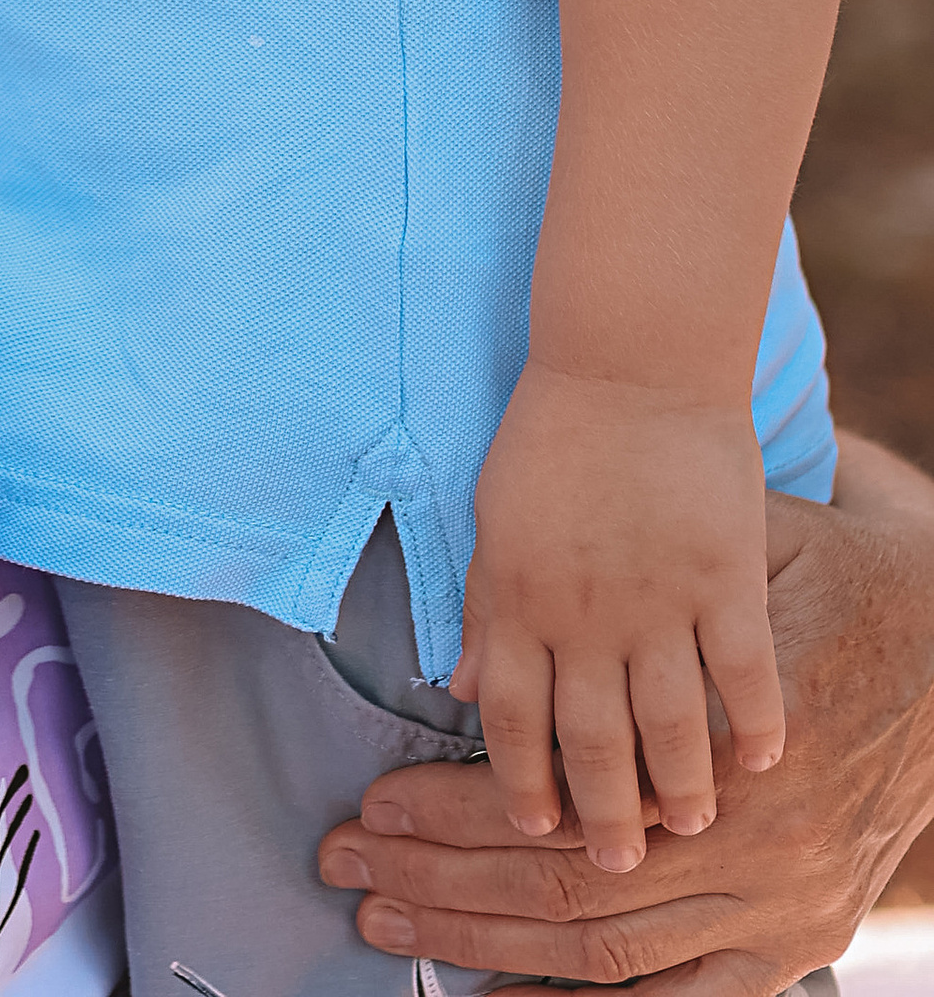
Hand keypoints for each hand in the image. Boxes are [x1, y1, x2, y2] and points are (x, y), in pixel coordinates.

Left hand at [322, 458, 933, 994]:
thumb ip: (610, 599)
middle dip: (445, 883)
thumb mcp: (724, 553)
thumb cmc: (819, 578)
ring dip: (492, 944)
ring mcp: (775, 907)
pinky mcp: (800, 942)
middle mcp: (740, 843)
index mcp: (705, 742)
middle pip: (563, 885)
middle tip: (351, 871)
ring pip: (609, 952)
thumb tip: (468, 663)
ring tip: (397, 927)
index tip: (371, 804)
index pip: (551, 800)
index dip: (452, 807)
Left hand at [452, 364, 782, 870]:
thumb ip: (487, 610)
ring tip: (687, 826)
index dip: (522, 782)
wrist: (629, 359)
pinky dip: (754, 724)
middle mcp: (587, 613)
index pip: (514, 718)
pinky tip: (761, 761)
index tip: (539, 827)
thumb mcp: (496, 517)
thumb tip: (459, 690)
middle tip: (617, 860)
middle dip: (602, 813)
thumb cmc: (554, 433)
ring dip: (678, 786)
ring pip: (671, 725)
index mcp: (523, 598)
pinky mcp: (724, 576)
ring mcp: (660, 600)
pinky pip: (746, 673)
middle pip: (592, 740)